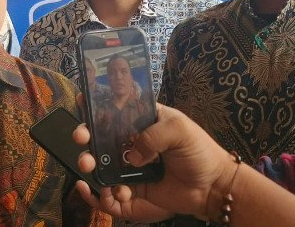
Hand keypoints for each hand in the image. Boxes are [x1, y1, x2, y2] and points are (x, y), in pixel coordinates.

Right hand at [73, 99, 236, 220]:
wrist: (213, 187)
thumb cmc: (199, 151)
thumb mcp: (179, 129)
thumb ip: (152, 136)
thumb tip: (132, 157)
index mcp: (140, 121)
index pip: (113, 110)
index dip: (95, 105)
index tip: (81, 100)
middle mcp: (130, 143)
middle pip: (99, 137)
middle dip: (84, 135)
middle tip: (81, 138)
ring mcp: (129, 167)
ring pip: (99, 164)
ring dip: (88, 162)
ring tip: (88, 165)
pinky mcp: (131, 190)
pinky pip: (109, 192)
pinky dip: (99, 193)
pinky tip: (98, 189)